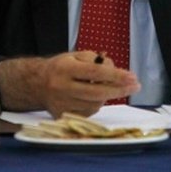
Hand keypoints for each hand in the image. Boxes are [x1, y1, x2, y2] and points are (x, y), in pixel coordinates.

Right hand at [0, 51, 139, 117]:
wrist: (35, 83)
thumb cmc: (60, 67)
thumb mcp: (75, 56)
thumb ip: (96, 61)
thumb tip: (116, 72)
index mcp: (65, 68)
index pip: (95, 72)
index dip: (116, 75)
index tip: (132, 76)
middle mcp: (62, 87)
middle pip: (96, 92)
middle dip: (119, 89)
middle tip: (135, 86)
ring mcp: (61, 103)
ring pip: (94, 103)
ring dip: (107, 96)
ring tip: (109, 87)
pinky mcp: (62, 115)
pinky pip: (88, 112)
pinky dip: (96, 104)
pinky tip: (95, 96)